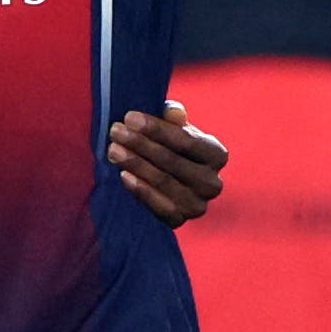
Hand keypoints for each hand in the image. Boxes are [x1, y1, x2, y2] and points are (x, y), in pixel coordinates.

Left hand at [107, 100, 226, 227]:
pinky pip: (159, 207)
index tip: (130, 117)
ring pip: (164, 182)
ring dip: (135, 164)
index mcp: (216, 155)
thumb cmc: (172, 147)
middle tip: (115, 131)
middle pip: (172, 161)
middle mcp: (212, 183)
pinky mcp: (180, 221)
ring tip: (113, 150)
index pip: (186, 141)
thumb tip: (171, 111)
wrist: (169, 180)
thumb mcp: (175, 128)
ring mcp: (197, 205)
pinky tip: (124, 175)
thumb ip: (174, 116)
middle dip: (140, 144)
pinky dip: (140, 190)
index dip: (156, 129)